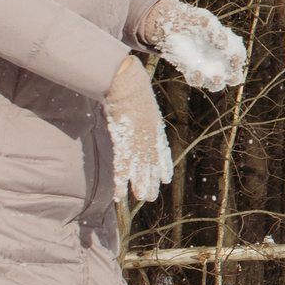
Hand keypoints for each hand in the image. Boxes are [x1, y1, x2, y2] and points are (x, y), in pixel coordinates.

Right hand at [105, 58, 174, 203]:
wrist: (127, 84)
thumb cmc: (132, 87)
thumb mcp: (141, 100)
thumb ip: (141, 109)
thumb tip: (134, 106)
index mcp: (155, 129)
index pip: (161, 153)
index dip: (163, 167)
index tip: (165, 178)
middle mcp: (149, 140)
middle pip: (151, 166)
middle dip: (151, 182)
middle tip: (150, 197)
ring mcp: (138, 144)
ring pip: (140, 173)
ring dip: (140, 187)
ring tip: (142, 199)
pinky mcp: (124, 145)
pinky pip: (122, 170)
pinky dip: (120, 184)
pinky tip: (119, 196)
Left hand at [140, 0, 247, 91]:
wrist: (173, 26)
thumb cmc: (194, 20)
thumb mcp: (205, 20)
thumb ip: (214, 30)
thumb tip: (221, 44)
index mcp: (227, 47)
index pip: (239, 56)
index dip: (239, 59)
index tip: (235, 60)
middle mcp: (219, 61)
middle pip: (234, 76)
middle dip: (234, 78)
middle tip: (230, 75)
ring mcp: (206, 68)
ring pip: (217, 83)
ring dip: (218, 83)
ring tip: (216, 78)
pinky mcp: (191, 71)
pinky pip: (196, 81)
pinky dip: (198, 79)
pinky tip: (196, 72)